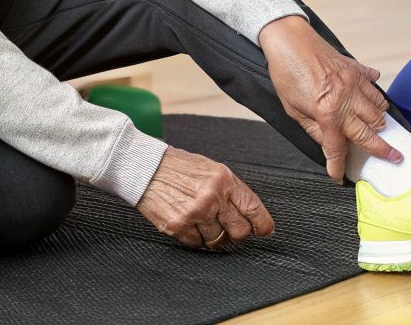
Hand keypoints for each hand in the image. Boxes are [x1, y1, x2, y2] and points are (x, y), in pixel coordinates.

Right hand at [137, 147, 274, 249]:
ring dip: (212, 236)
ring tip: (202, 221)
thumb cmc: (178, 168)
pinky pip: (196, 243)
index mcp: (224, 180)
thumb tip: (251, 214)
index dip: (263, 225)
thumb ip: (231, 191)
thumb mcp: (211, 170)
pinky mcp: (178, 226)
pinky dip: (194, 237)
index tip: (264, 231)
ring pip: (217, 241)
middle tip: (230, 231)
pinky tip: (188, 223)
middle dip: (237, 235)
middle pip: (240, 232)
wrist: (145, 167)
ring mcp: (196, 213)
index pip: (253, 209)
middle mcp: (212, 197)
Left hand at [258, 15, 398, 181]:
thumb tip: (327, 145)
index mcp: (326, 112)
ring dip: (379, 120)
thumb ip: (313, 129)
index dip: (339, 164)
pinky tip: (373, 99)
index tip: (340, 176)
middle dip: (383, 148)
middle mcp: (345, 99)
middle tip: (395, 157)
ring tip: (378, 128)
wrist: (288, 39)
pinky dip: (376, 94)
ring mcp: (354, 82)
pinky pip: (374, 84)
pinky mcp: (356, 68)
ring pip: (378, 108)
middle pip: (369, 130)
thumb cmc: (286, 72)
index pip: (338, 147)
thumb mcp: (292, 109)